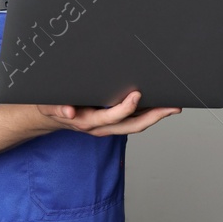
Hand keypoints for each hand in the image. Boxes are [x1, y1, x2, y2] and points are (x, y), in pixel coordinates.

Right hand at [37, 90, 180, 135]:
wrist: (51, 116)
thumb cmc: (53, 108)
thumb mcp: (50, 106)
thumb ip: (57, 108)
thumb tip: (69, 112)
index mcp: (89, 122)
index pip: (111, 118)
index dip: (125, 108)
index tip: (136, 95)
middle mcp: (102, 127)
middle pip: (133, 125)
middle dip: (154, 117)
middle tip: (171, 106)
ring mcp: (109, 125)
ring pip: (137, 123)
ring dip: (156, 116)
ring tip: (172, 106)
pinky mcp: (113, 121)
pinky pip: (134, 119)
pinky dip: (148, 113)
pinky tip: (160, 105)